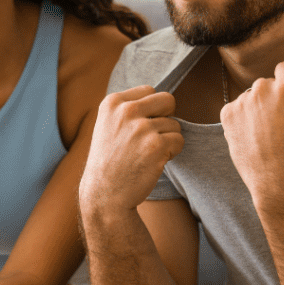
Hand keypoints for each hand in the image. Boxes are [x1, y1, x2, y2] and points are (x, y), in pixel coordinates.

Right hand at [79, 85, 183, 213]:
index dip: (151, 109)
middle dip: (166, 118)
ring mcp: (141, 128)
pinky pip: (179, 140)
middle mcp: (126, 111)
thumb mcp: (107, 125)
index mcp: (112, 102)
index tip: (139, 126)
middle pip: (168, 100)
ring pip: (175, 125)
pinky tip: (154, 162)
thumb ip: (128, 108)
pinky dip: (172, 152)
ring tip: (147, 154)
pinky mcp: (156, 145)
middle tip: (153, 136)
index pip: (149, 90)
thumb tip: (162, 98)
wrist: (104, 194)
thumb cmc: (109, 161)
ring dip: (167, 140)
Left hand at [221, 61, 283, 203]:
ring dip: (257, 106)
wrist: (275, 174)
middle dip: (273, 95)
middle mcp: (261, 89)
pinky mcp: (227, 113)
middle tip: (280, 121)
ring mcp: (242, 101)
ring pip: (251, 95)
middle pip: (267, 82)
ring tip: (266, 130)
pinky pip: (236, 107)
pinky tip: (252, 133)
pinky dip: (243, 116)